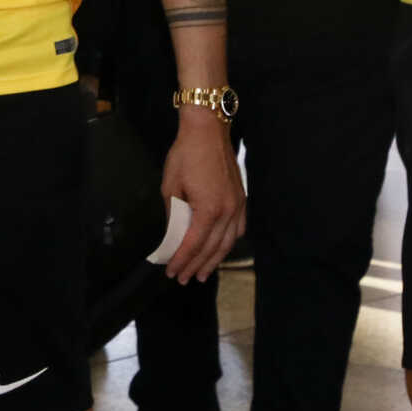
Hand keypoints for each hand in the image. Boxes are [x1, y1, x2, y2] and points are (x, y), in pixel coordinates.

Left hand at [159, 111, 245, 281]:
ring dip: (214, 260)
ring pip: (227, 243)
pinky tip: (221, 250)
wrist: (208, 131)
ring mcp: (237, 206)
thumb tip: (173, 234)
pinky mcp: (241, 200)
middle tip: (185, 279)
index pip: (194, 244)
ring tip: (203, 274)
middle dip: (196, 266)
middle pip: (212, 248)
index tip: (172, 272)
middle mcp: (227, 211)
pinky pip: (238, 229)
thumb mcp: (170, 185)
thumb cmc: (186, 154)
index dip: (182, 260)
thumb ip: (174, 214)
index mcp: (208, 209)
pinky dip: (228, 243)